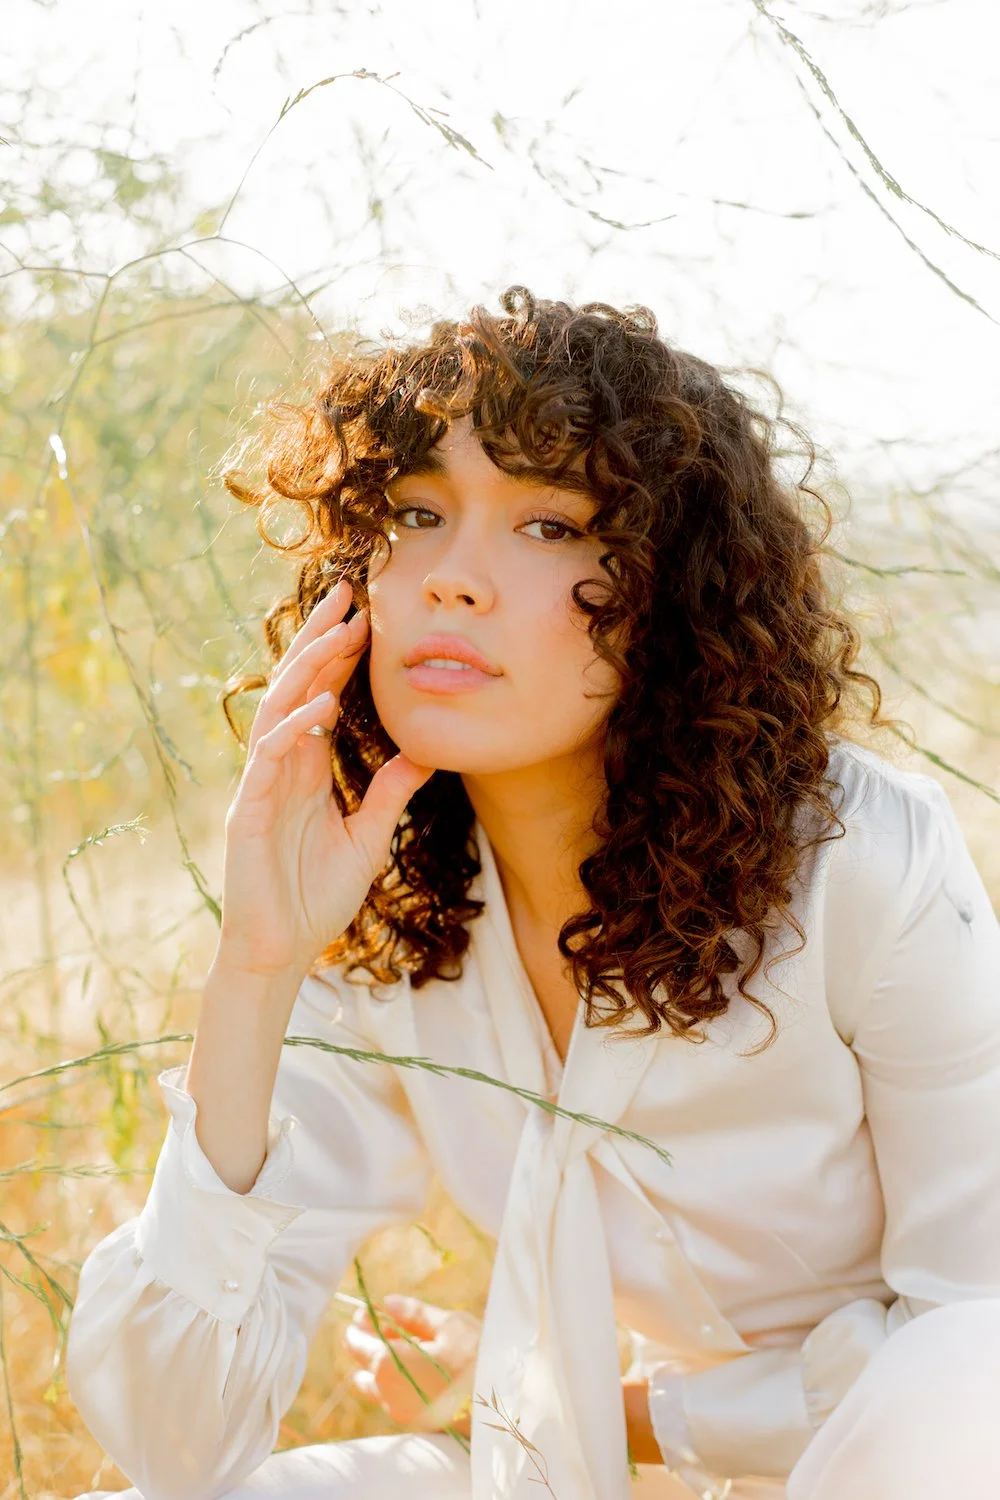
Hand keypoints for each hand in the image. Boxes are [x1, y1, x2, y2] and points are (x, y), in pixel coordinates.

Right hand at [218, 578, 434, 977]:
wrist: (281, 952)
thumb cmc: (317, 899)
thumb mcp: (368, 837)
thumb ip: (389, 794)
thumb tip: (424, 755)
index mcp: (303, 771)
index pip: (319, 698)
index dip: (340, 658)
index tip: (367, 618)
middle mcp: (278, 768)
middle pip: (295, 689)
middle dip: (319, 641)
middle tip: (348, 595)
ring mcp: (259, 787)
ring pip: (278, 711)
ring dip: (306, 670)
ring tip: (337, 633)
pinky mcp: (246, 813)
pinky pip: (267, 760)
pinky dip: (291, 729)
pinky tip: (316, 706)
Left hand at [345, 1294, 479, 1433]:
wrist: (503, 1405)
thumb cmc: (476, 1358)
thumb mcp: (448, 1325)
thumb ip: (414, 1313)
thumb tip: (388, 1303)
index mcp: (388, 1363)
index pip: (358, 1344)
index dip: (359, 1325)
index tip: (364, 1312)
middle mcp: (387, 1392)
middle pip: (366, 1365)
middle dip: (369, 1342)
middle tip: (379, 1323)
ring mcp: (401, 1411)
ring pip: (379, 1385)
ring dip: (382, 1363)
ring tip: (397, 1343)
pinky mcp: (417, 1423)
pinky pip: (395, 1398)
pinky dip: (396, 1380)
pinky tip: (413, 1365)